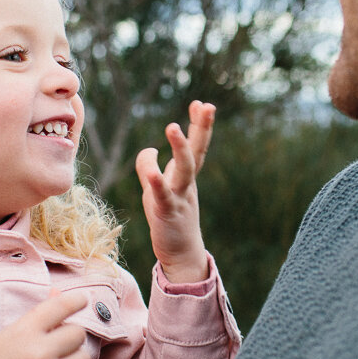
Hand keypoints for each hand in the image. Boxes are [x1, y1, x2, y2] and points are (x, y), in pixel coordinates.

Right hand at [0, 291, 92, 358]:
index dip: (76, 300)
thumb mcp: (7, 337)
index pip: (61, 306)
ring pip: (85, 358)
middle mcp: (38, 353)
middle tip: (56, 349)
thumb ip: (36, 317)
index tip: (82, 300)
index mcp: (23, 332)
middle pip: (78, 333)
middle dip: (70, 339)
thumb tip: (60, 293)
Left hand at [134, 101, 214, 283]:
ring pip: (184, 170)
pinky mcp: (167, 213)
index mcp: (185, 177)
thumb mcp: (156, 189)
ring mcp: (179, 197)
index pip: (195, 146)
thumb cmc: (169, 219)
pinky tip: (152, 171)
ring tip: (173, 127)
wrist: (181, 255)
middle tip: (207, 106)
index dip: (198, 125)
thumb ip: (150, 168)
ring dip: (180, 148)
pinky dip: (157, 182)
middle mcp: (186, 184)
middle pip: (197, 152)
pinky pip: (162, 195)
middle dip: (202, 128)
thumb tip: (150, 150)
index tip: (202, 103)